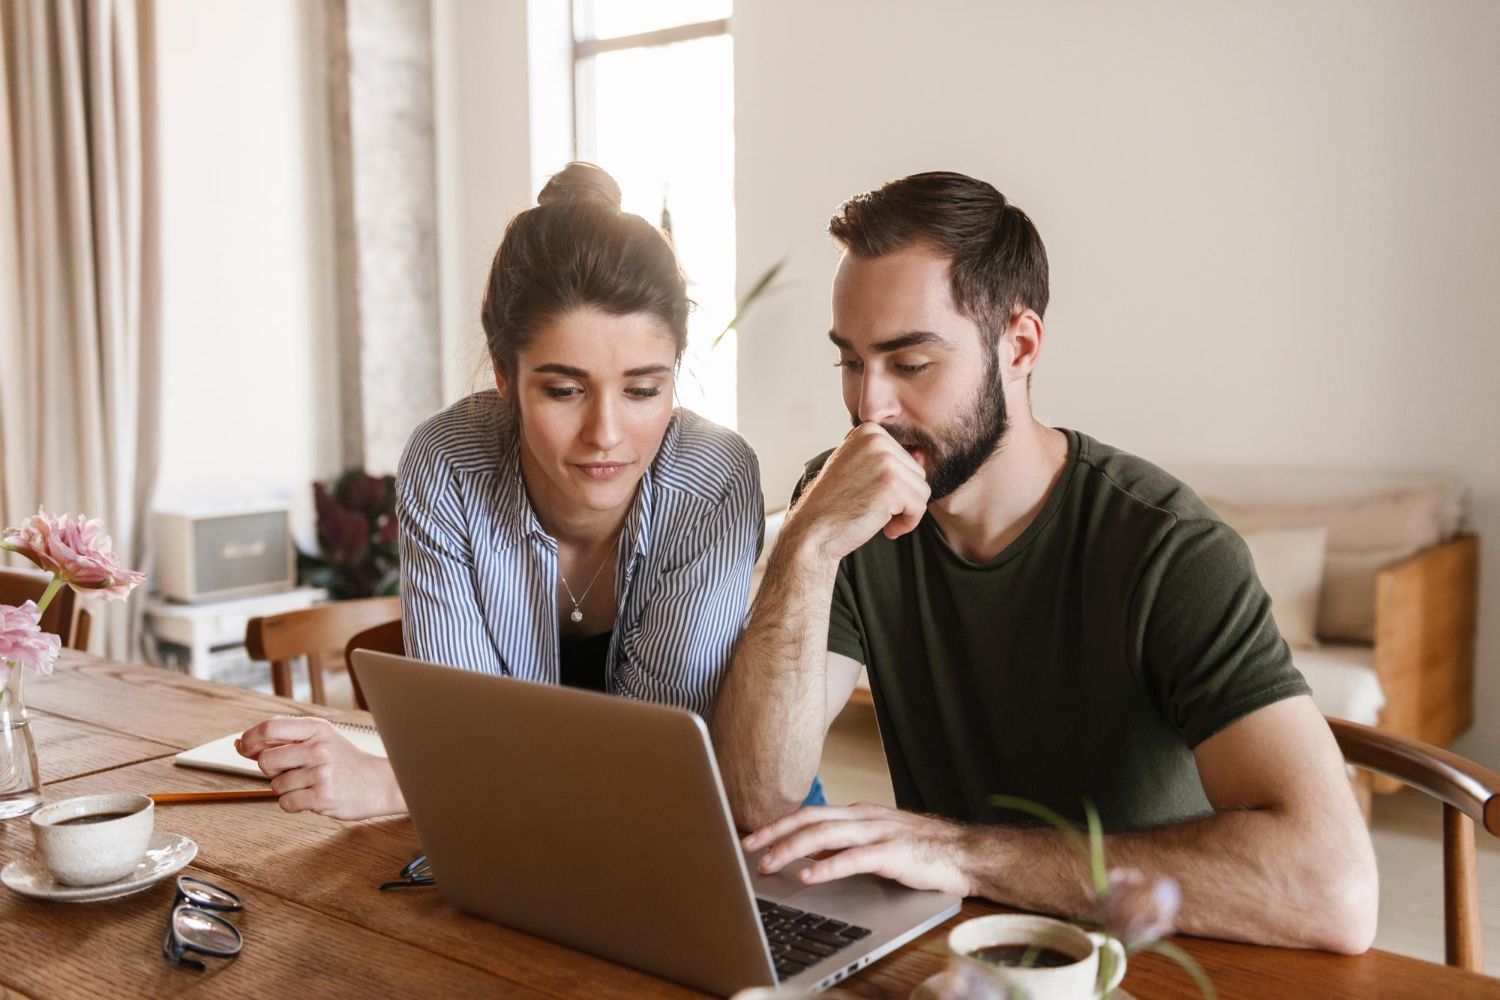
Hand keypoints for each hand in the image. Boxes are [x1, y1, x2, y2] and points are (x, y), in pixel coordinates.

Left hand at [236, 718, 404, 819]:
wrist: (380, 783)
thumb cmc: (345, 762)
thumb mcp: (320, 741)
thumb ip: (282, 742)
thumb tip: (240, 744)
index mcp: (317, 729)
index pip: (270, 727)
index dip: (250, 738)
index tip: (244, 747)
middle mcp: (319, 748)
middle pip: (266, 760)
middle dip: (270, 770)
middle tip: (290, 771)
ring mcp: (321, 773)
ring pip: (276, 786)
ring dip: (286, 789)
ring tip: (309, 784)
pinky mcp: (322, 797)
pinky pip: (286, 803)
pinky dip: (293, 803)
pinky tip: (312, 796)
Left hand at [742, 802, 973, 896]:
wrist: (966, 853)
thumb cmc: (922, 850)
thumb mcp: (877, 841)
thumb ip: (846, 845)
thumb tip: (811, 855)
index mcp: (859, 813)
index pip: (810, 814)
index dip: (779, 825)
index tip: (753, 837)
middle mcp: (864, 817)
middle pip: (810, 820)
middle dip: (775, 833)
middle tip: (747, 848)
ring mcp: (879, 832)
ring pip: (825, 836)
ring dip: (792, 849)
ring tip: (768, 864)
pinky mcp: (893, 853)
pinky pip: (854, 858)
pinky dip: (827, 867)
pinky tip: (808, 877)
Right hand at [787, 423, 929, 560]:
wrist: (813, 530)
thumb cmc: (836, 503)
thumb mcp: (857, 467)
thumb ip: (884, 457)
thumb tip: (923, 455)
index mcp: (868, 430)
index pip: (905, 458)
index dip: (893, 484)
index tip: (870, 495)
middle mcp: (876, 439)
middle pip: (917, 472)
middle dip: (902, 498)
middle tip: (874, 509)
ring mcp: (885, 460)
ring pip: (922, 489)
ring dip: (905, 511)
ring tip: (880, 518)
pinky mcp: (892, 484)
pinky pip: (920, 506)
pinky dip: (908, 523)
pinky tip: (886, 529)